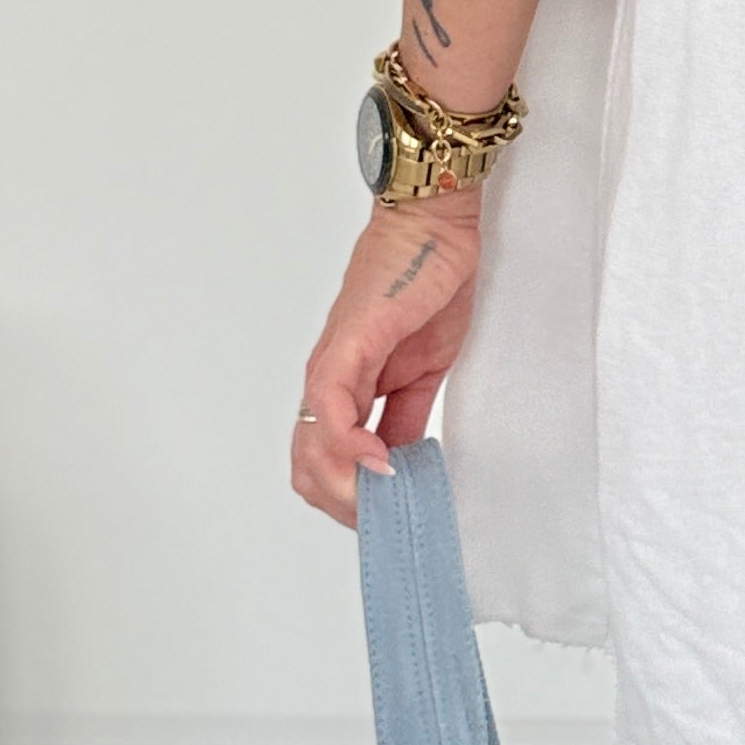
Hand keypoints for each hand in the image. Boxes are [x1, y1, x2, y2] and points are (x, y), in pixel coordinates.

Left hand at [291, 191, 481, 528]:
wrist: (436, 228)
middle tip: (389, 516)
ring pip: (311, 449)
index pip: (324, 463)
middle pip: (308, 468)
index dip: (350, 500)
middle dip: (346, 506)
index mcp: (345, 389)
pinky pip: (329, 408)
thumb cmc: (429, 284)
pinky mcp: (346, 346)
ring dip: (346, 486)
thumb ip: (407, 418)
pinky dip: (349, 444)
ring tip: (386, 495)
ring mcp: (332, 365)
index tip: (389, 516)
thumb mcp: (425, 371)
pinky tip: (380, 459)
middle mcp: (327, 382)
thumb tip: (402, 465)